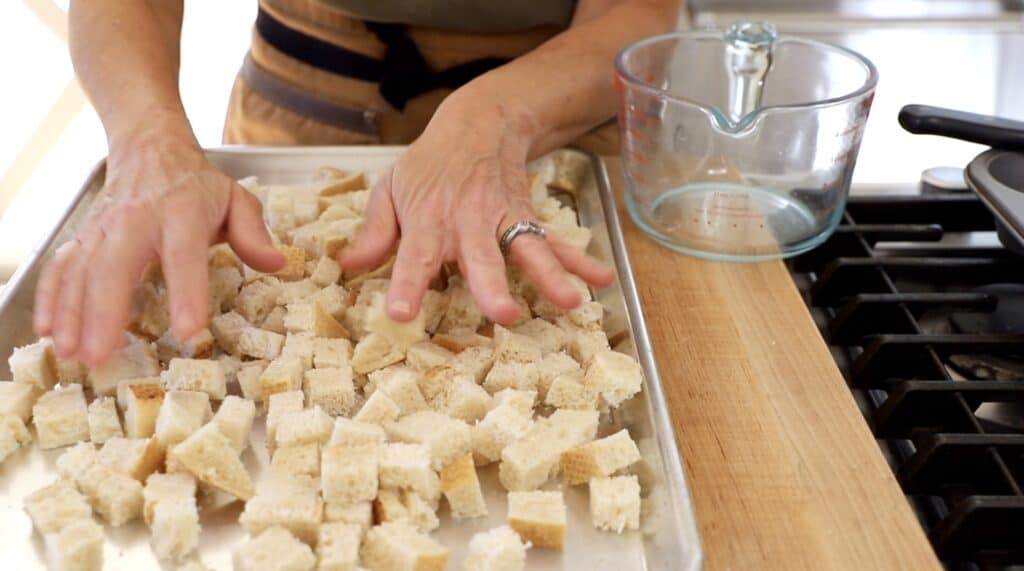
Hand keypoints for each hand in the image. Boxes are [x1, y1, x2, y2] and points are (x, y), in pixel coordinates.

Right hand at [33, 131, 283, 366]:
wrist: (151, 147)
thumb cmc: (198, 185)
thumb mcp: (236, 199)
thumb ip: (254, 233)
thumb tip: (276, 263)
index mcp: (182, 213)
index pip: (184, 256)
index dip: (186, 294)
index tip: (188, 331)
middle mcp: (137, 221)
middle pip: (116, 266)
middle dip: (105, 312)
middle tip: (100, 355)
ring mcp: (105, 229)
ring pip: (82, 271)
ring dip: (72, 314)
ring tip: (71, 354)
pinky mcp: (84, 236)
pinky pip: (61, 267)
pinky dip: (51, 298)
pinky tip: (48, 331)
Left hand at [338, 102, 614, 323]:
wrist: (477, 124)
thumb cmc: (428, 166)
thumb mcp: (390, 190)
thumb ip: (373, 232)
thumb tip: (348, 266)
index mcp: (428, 221)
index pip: (414, 256)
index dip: (407, 285)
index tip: (402, 314)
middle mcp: (469, 224)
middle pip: (482, 257)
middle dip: (493, 286)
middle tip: (504, 314)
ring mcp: (504, 222)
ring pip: (528, 251)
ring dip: (550, 276)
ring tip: (571, 302)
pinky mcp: (528, 221)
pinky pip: (556, 243)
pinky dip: (580, 261)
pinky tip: (601, 281)